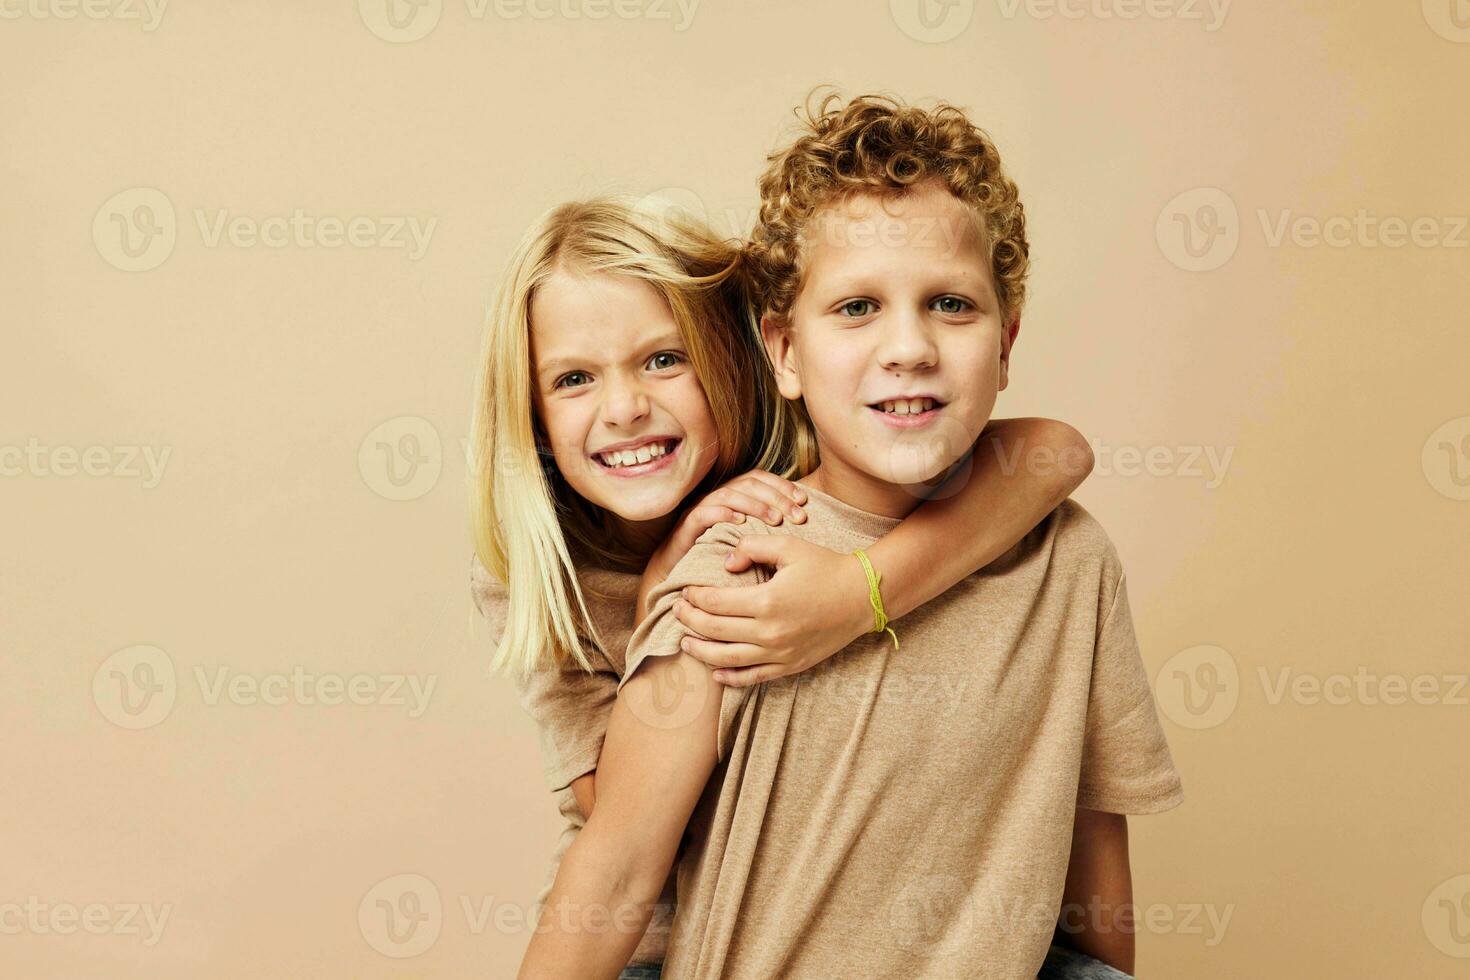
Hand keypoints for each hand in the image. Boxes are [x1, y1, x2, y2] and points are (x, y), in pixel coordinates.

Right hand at [635, 471, 806, 620]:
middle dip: (775, 497)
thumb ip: (769, 528)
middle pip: (747, 484)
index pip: (759, 478)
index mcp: (733, 497)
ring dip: (754, 505)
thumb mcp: (751, 542)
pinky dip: (722, 514)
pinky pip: (702, 513)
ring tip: (774, 519)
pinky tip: (740, 522)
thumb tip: (801, 523)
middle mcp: (717, 498)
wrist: (680, 578)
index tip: (804, 501)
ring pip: (728, 494)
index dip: (782, 485)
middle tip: (797, 516)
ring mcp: (700, 510)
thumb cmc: (720, 560)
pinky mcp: (685, 527)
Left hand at [673, 536, 872, 686]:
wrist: (862, 596)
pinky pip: (753, 677)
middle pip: (714, 630)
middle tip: (676, 612)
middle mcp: (770, 632)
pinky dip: (730, 677)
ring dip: (701, 651)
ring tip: (685, 641)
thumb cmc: (825, 567)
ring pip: (727, 659)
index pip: (715, 602)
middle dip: (689, 621)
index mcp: (767, 600)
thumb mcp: (789, 546)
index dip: (694, 597)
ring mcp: (780, 653)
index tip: (685, 591)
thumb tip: (725, 565)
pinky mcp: (790, 666)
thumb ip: (751, 549)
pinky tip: (715, 671)